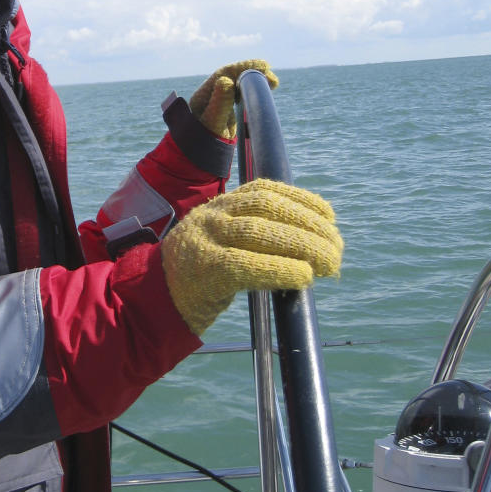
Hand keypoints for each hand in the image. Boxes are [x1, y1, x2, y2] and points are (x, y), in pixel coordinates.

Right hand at [160, 178, 341, 334]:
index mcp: (220, 205)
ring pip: (260, 232)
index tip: (330, 215)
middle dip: (310, 227)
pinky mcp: (204, 270)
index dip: (303, 200)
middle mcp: (213, 215)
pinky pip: (246, 265)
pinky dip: (280, 269)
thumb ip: (257, 237)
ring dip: (304, 246)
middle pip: (268, 209)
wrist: (153, 300)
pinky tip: (303, 276)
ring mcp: (206, 239)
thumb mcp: (223, 243)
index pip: (266, 190)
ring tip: (329, 262)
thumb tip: (313, 243)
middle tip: (337, 249)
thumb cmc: (199, 276)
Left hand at [189, 60, 278, 137]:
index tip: (263, 65)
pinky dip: (252, 89)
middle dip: (252, 72)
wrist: (199, 155)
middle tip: (272, 77)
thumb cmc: (204, 141)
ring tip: (273, 82)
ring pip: (237, 83)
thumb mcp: (213, 122)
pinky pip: (239, 93)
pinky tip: (263, 90)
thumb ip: (219, 102)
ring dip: (254, 80)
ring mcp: (217, 100)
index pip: (224, 74)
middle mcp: (210, 94)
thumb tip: (226, 80)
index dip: (243, 67)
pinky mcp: (225, 108)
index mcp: (204, 94)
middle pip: (232, 76)